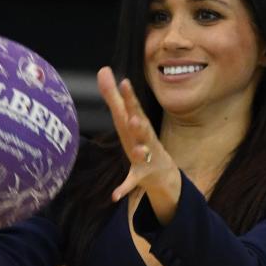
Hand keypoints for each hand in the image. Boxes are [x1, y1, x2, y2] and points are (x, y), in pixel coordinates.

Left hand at [97, 67, 180, 219]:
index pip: (134, 109)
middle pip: (142, 130)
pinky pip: (132, 182)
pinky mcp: (142, 176)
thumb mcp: (126, 118)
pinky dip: (124, 189)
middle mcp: (145, 139)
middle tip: (134, 117)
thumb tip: (103, 69)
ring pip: (142, 154)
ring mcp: (145, 157)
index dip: (130, 98)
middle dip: (139, 123)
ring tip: (136, 151)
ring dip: (139, 152)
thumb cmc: (141, 139)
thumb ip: (113, 96)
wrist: (163, 173)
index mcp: (138, 125)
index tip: (125, 83)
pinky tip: (114, 196)